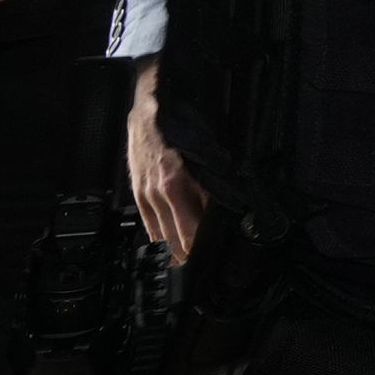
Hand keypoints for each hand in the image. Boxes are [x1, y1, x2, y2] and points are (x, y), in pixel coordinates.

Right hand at [126, 58, 204, 259]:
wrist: (149, 101)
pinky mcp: (138, 191)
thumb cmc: (182, 120)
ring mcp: (146, 193)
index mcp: (179, 182)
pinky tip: (170, 250)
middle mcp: (160, 192)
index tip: (220, 262)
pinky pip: (149, 224)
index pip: (195, 231)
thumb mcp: (209, 149)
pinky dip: (160, 239)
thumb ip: (218, 180)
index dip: (207, 250)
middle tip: (208, 272)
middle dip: (194, 257)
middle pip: (178, 240)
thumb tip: (236, 206)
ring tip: (191, 268)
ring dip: (177, 253)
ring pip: (162, 236)